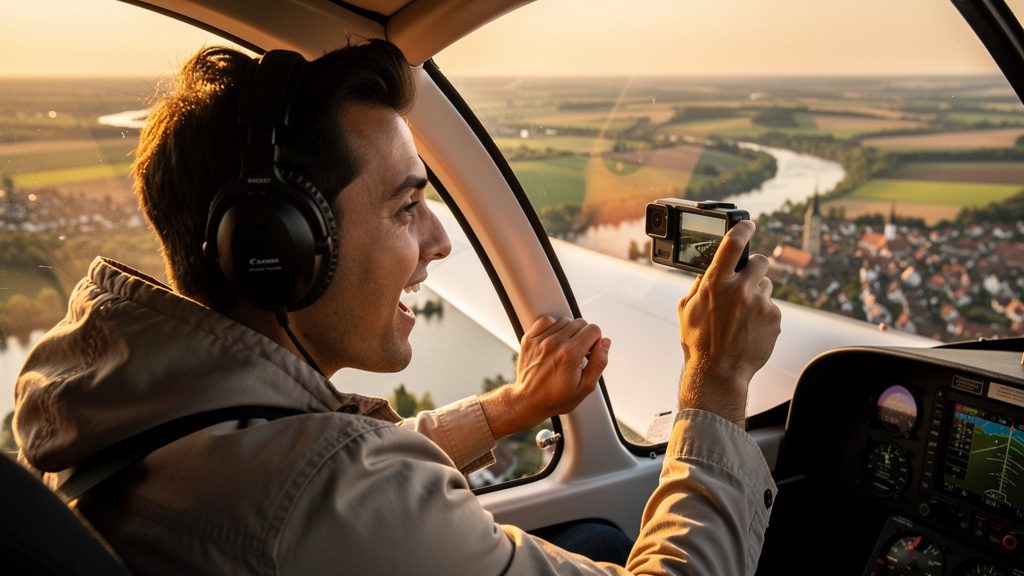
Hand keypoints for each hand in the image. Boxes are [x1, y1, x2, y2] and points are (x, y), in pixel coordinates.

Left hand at [480, 316, 610, 437]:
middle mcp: (555, 343)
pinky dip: (552, 327)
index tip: (589, 353)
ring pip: (565, 321)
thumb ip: (599, 362)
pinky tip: (554, 340)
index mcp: (570, 354)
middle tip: (578, 353)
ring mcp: (540, 340)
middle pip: (580, 323)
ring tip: (565, 349)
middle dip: (584, 337)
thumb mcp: (586, 387)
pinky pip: (546, 320)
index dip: (595, 341)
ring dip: (568, 332)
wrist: (528, 401)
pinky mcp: (529, 338)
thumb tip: (605, 343)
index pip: (593, 329)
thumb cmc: (556, 398)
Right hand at [677, 220, 780, 424]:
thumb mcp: (687, 309)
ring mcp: (760, 304)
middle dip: (754, 269)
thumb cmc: (698, 342)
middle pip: (760, 261)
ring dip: (758, 295)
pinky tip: (751, 329)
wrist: (718, 373)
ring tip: (743, 315)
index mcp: (716, 283)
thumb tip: (708, 272)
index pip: (733, 244)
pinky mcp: (774, 318)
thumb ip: (699, 286)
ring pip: (767, 286)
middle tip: (746, 281)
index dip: (743, 228)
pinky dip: (764, 315)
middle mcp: (740, 289)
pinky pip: (772, 307)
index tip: (748, 224)